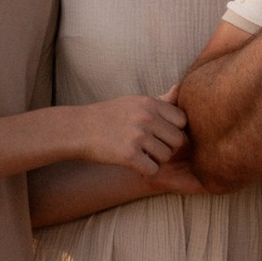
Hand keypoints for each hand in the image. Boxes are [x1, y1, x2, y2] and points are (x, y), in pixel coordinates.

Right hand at [73, 90, 190, 177]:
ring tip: (142, 155)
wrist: (79, 128)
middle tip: (153, 149)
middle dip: (168, 148)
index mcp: (149, 103)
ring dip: (156, 160)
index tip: (162, 135)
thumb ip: (159, 101)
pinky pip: (153, 169)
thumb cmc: (109, 116)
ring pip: (166, 156)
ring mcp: (137, 136)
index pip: (182, 120)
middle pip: (178, 140)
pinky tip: (136, 165)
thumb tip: (178, 89)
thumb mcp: (133, 102)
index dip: (175, 130)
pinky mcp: (128, 155)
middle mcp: (146, 117)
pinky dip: (146, 171)